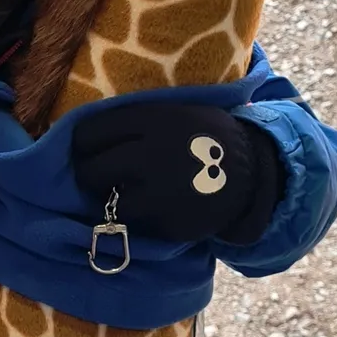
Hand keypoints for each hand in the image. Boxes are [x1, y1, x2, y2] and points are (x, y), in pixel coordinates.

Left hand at [72, 102, 281, 246]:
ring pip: (111, 203)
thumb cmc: (207, 138)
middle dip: (90, 175)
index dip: (83, 145)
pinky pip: (139, 223)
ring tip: (126, 193)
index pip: (89, 134)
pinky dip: (142, 217)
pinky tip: (156, 207)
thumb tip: (85, 130)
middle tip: (97, 177)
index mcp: (153, 121)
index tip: (86, 150)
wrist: (253, 174)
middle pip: (91, 171)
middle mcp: (152, 156)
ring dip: (114, 200)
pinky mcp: (169, 224)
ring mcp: (160, 194)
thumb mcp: (177, 112)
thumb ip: (138, 119)